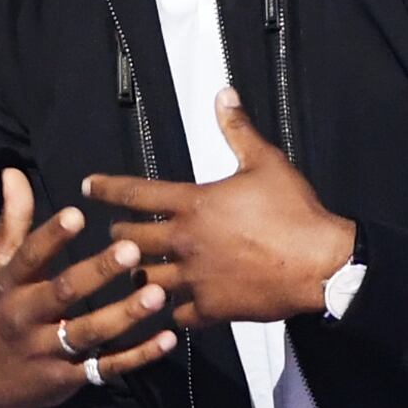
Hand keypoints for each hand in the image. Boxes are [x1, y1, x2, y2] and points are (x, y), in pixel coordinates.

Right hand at [0, 168, 178, 407]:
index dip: (51, 237)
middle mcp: (26, 316)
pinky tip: (167, 339)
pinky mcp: (69, 377)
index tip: (78, 214)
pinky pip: (107, 367)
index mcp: (9, 284)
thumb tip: (14, 171)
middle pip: (63, 293)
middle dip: (97, 272)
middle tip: (132, 250)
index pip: (28, 257)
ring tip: (157, 294)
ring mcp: (48, 349)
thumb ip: (12, 222)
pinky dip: (138, 356)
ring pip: (89, 331)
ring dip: (124, 314)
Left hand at [87, 94, 356, 329]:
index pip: (135, 193)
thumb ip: (238, 130)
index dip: (107, 188)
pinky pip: (176, 314)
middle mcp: (184, 242)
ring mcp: (194, 279)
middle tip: (116, 233)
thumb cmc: (294, 211)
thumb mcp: (266, 162)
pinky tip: (169, 308)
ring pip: (145, 281)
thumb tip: (224, 94)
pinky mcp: (210, 309)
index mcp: (193, 204)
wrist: (320, 264)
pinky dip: (171, 311)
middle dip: (118, 234)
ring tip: (133, 273)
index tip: (87, 186)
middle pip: (129, 239)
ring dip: (137, 275)